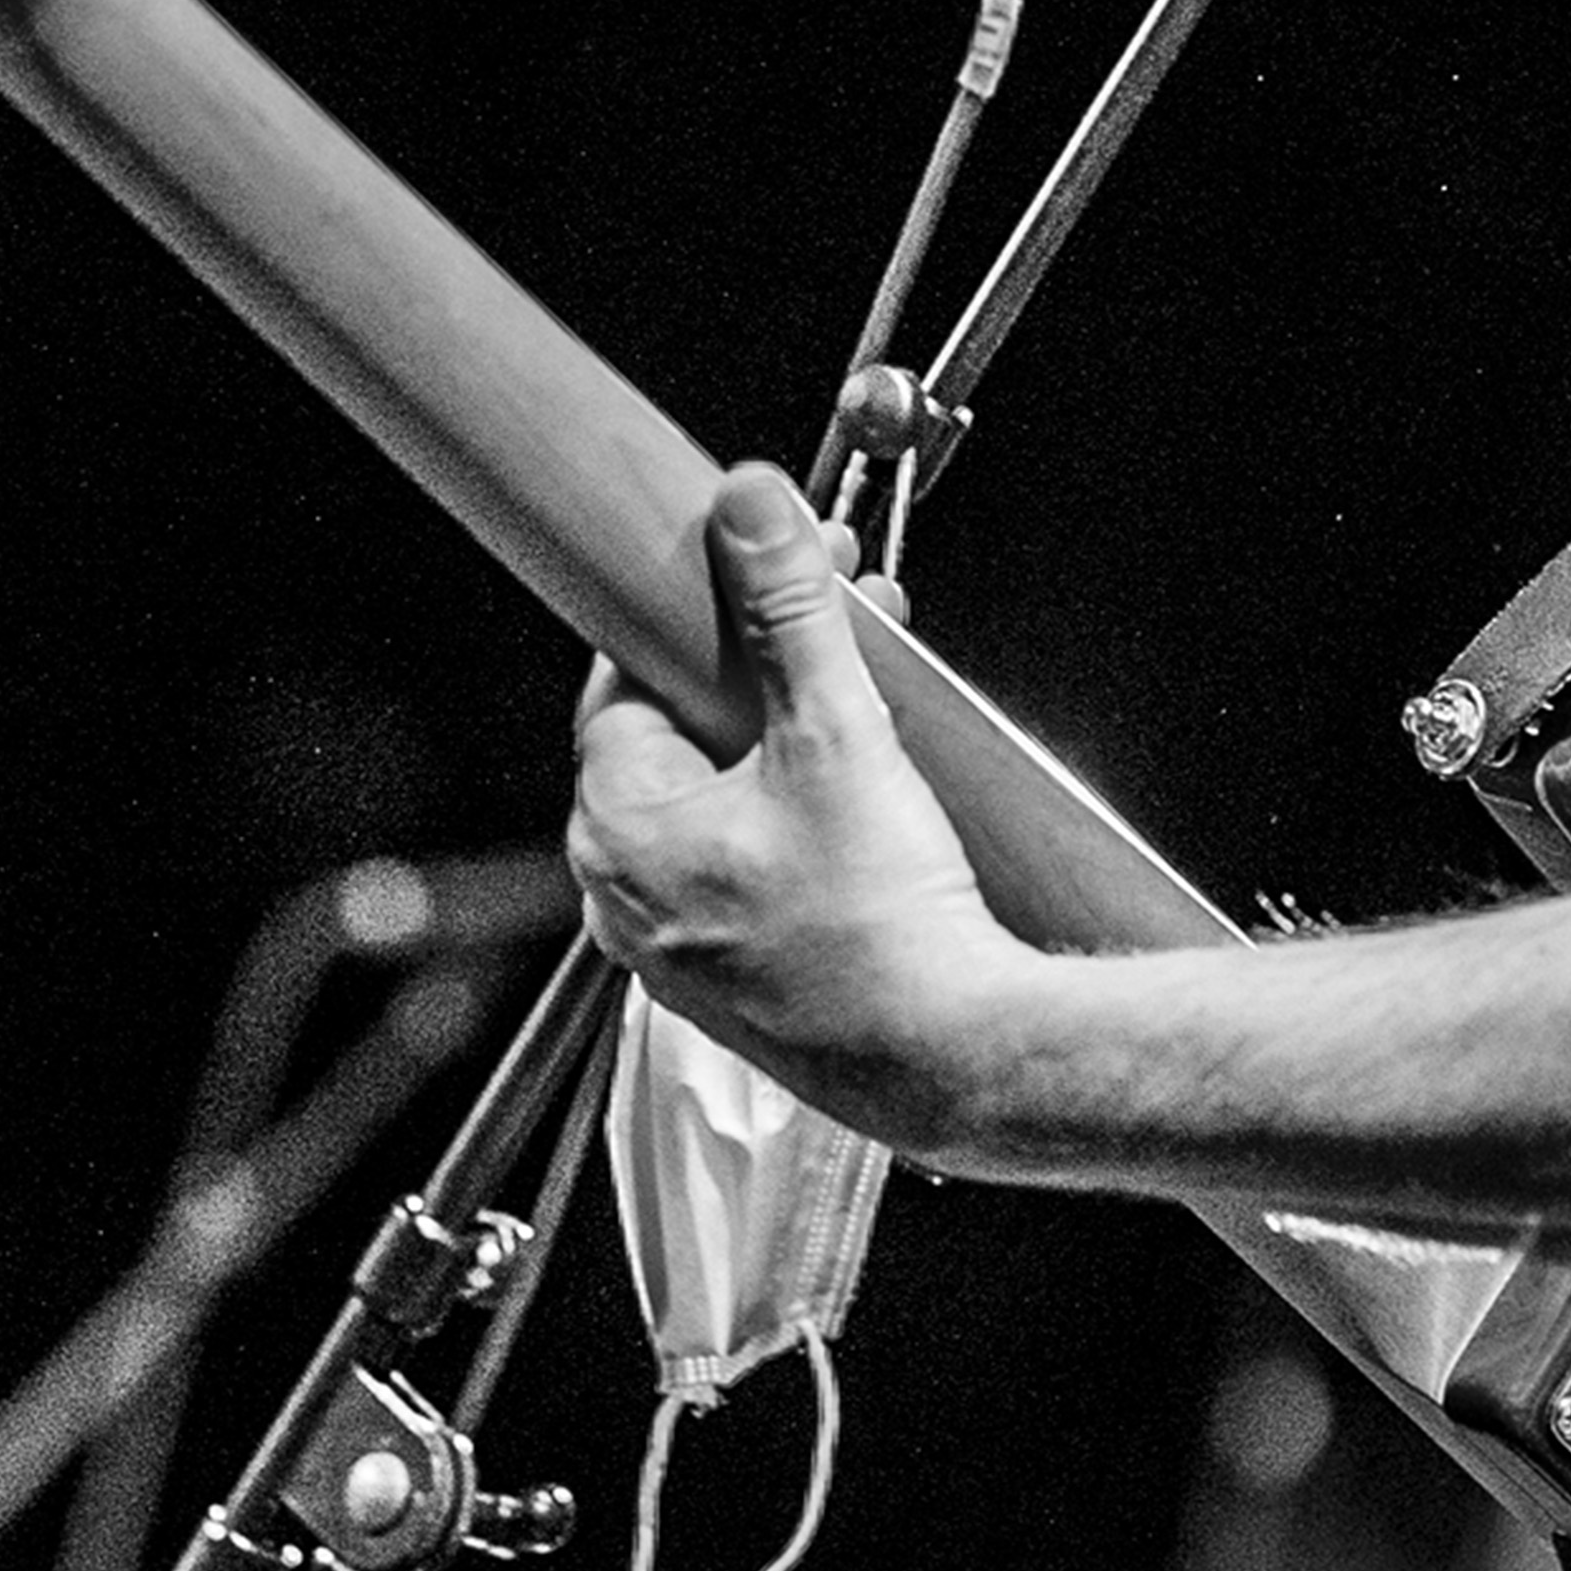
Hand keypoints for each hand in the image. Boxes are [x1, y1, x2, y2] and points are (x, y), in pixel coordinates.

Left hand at [565, 462, 1029, 1156]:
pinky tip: (866, 794)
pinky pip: (748, 867)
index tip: (756, 579)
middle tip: (836, 622)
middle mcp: (627, 895)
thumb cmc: (878, 929)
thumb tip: (749, 511)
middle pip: (678, 738)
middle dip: (762, 668)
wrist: (950, 1059)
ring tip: (871, 700)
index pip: (624, 681)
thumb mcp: (833, 734)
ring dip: (787, 738)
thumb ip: (785, 611)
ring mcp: (679, 946)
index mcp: (619, 828)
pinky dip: (795, 817)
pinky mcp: (737, 980)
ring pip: (719, 803)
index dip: (698, 619)